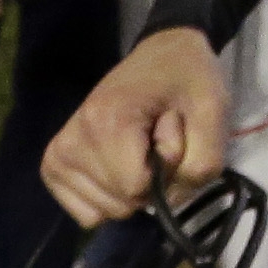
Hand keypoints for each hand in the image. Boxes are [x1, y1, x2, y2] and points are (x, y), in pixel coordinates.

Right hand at [46, 25, 232, 226]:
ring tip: (140, 145)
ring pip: (105, 211)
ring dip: (132, 187)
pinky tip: (119, 164)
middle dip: (150, 180)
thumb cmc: (187, 79)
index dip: (166, 168)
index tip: (170, 131)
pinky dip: (110, 198)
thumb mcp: (213, 111)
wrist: (163, 54)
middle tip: (157, 137)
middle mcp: (71, 140)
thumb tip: (169, 201)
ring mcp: (58, 154)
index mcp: (106, 121)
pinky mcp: (54, 165)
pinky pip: (86, 213)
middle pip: (121, 203)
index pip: (137, 187)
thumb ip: (202, 163)